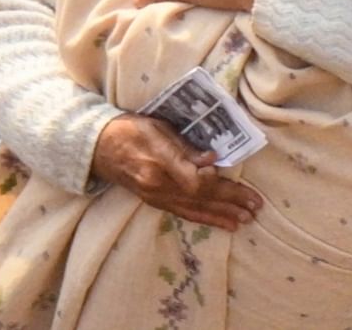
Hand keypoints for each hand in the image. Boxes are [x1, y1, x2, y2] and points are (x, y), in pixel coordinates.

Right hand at [92, 113, 262, 231]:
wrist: (97, 146)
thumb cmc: (129, 129)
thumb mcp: (157, 127)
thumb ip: (185, 146)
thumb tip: (213, 159)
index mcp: (159, 163)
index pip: (195, 180)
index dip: (217, 183)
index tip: (236, 181)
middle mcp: (158, 185)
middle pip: (200, 197)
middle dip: (230, 203)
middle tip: (254, 209)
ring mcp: (155, 196)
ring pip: (194, 209)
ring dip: (221, 216)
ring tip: (243, 221)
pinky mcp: (154, 201)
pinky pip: (183, 213)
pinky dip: (204, 218)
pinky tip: (221, 223)